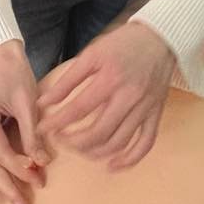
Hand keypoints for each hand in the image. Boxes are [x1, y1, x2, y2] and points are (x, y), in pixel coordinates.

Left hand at [37, 21, 175, 169]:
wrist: (160, 38)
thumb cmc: (123, 43)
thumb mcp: (92, 53)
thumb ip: (68, 80)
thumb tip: (44, 102)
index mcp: (110, 79)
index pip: (78, 110)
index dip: (56, 123)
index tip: (42, 129)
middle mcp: (129, 97)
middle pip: (98, 132)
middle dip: (74, 142)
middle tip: (60, 140)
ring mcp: (145, 108)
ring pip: (119, 142)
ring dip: (95, 152)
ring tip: (79, 149)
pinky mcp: (156, 114)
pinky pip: (145, 144)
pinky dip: (129, 160)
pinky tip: (112, 166)